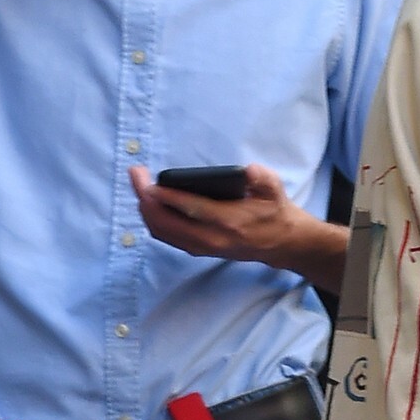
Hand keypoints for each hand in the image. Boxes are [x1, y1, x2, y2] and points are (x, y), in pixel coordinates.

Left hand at [130, 163, 345, 292]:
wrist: (282, 243)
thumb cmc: (275, 211)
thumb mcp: (275, 190)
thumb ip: (264, 179)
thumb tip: (249, 170)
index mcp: (229, 222)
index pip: (191, 209)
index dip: (167, 197)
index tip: (147, 182)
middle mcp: (212, 238)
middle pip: (167, 223)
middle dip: (145, 199)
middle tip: (136, 174)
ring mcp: (204, 247)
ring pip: (163, 232)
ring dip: (146, 210)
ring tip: (139, 186)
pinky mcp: (200, 249)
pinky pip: (167, 237)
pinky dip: (154, 221)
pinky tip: (148, 204)